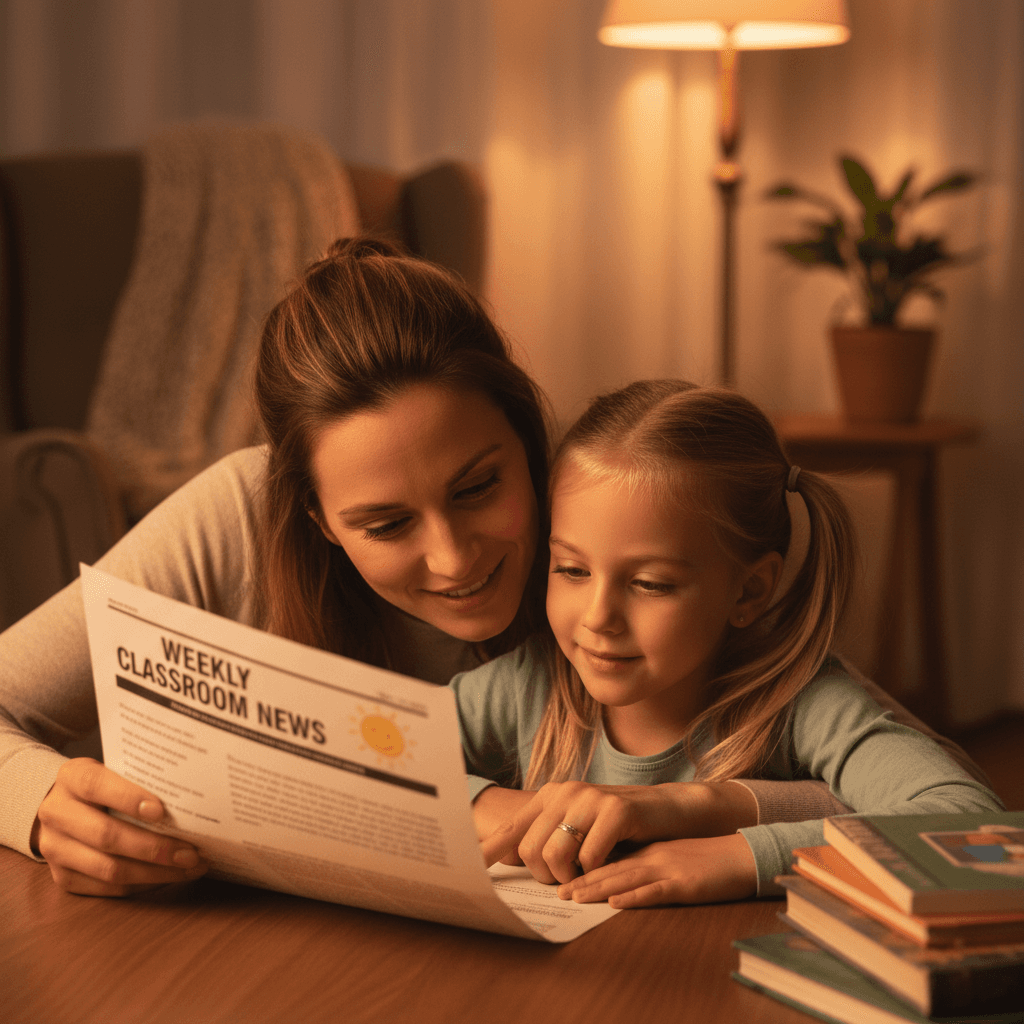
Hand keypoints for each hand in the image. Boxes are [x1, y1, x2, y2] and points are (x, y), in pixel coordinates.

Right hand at [32, 758, 206, 895]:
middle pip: (106, 836)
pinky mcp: (63, 877)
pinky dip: (143, 884)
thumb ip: (142, 780)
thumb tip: (190, 798)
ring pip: (108, 869)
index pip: (96, 785)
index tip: (161, 811)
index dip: (128, 798)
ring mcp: (55, 849)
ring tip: (190, 867)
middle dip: (154, 847)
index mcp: (72, 777)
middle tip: (191, 852)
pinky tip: (169, 876)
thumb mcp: (116, 771)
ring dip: (155, 872)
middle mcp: (56, 813)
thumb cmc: (106, 785)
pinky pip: (107, 888)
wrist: (64, 806)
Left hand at [479, 780, 709, 884]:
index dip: (486, 852)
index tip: (466, 870)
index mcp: (551, 796)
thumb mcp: (580, 827)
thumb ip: (548, 838)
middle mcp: (566, 791)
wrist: (670, 809)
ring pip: (555, 855)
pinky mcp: (617, 811)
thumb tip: (506, 860)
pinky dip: (595, 872)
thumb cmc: (622, 828)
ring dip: (569, 877)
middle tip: (566, 879)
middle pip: (530, 850)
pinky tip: (606, 864)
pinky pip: (589, 856)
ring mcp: (590, 798)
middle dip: (544, 876)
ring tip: (586, 873)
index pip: (511, 828)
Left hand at [556, 833, 757, 907]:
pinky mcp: (685, 882)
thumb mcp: (670, 859)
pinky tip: (618, 903)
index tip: (559, 878)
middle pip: (610, 866)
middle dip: (581, 880)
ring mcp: (668, 867)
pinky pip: (657, 890)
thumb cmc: (707, 860)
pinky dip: (636, 897)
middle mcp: (652, 856)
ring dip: (599, 888)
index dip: (583, 868)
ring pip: (627, 876)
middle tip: (555, 891)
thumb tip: (617, 880)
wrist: (743, 853)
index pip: (608, 858)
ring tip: (574, 897)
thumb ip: (645, 864)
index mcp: (647, 850)